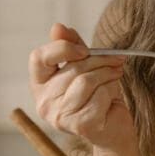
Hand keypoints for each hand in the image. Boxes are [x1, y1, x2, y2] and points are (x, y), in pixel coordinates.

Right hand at [28, 22, 134, 151]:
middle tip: (116, 60)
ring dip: (108, 74)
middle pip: (72, 67)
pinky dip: (112, 90)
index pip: (38, 57)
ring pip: (86, 80)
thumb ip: (71, 46)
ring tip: (115, 76)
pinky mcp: (81, 125)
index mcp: (40, 85)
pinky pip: (100, 95)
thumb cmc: (98, 95)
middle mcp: (44, 103)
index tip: (84, 49)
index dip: (61, 47)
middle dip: (100, 60)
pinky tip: (112, 97)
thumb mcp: (84, 66)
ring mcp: (60, 116)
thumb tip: (57, 27)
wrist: (114, 128)